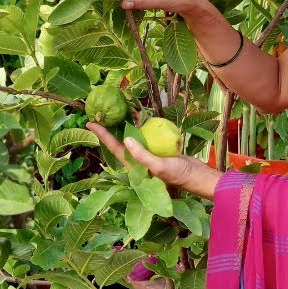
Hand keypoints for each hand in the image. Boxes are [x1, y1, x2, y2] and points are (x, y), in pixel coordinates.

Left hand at [86, 122, 221, 199]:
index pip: (115, 148)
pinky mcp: (159, 150)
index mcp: (135, 167)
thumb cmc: (177, 175)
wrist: (197, 176)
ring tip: (120, 112)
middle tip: (101, 115)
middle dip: (111, 130)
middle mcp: (138, 161)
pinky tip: (141, 117)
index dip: (102, 135)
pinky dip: (143, 126)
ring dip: (127, 126)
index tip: (91, 123)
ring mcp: (149, 155)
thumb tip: (126, 140)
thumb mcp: (159, 166)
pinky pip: (147, 136)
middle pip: (121, 142)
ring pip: (134, 138)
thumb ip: (142, 155)